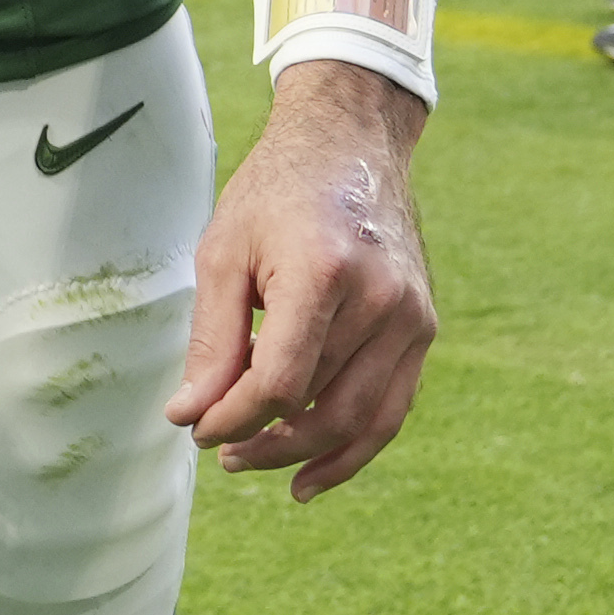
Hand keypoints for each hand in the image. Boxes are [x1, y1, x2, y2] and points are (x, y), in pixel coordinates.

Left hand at [164, 59, 435, 500]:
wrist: (350, 142)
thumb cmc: (275, 192)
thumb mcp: (223, 252)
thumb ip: (211, 340)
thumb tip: (190, 416)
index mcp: (322, 273)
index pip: (279, 383)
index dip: (232, 418)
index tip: (196, 426)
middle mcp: (380, 299)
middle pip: (320, 407)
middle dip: (263, 442)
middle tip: (218, 451)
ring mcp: (411, 316)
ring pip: (361, 420)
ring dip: (305, 455)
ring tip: (253, 461)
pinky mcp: (424, 326)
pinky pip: (393, 407)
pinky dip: (354, 447)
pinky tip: (311, 472)